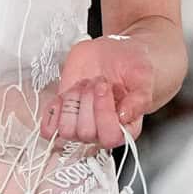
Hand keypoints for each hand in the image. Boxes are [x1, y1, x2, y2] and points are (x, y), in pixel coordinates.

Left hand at [39, 33, 155, 146]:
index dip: (103, 112)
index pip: (110, 137)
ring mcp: (80, 125)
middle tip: (97, 81)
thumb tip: (125, 116)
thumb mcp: (143, 77)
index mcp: (125, 128)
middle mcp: (102, 131)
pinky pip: (50, 129)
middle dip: (88, 101)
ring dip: (72, 103)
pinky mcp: (64, 116)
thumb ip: (139, 98)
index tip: (104, 86)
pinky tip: (65, 95)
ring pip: (66, 130)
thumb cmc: (131, 68)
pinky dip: (53, 112)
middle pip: (85, 132)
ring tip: (84, 85)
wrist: (114, 56)